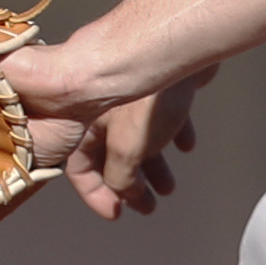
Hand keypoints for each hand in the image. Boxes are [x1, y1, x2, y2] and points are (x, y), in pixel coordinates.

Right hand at [62, 79, 202, 219]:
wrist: (178, 52)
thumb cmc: (147, 97)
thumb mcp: (128, 149)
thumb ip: (122, 177)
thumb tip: (124, 192)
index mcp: (85, 126)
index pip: (80, 169)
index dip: (96, 195)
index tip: (115, 212)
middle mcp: (101, 111)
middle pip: (112, 157)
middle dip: (130, 185)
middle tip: (145, 205)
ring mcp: (130, 99)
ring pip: (138, 140)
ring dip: (154, 166)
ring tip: (169, 186)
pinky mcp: (157, 88)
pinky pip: (161, 118)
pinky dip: (172, 135)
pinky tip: (186, 143)